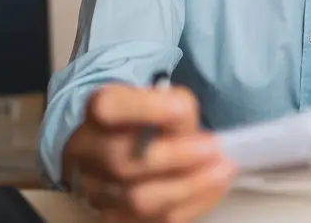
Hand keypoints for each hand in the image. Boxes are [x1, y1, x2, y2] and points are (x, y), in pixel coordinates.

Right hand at [63, 84, 235, 222]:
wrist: (125, 148)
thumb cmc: (149, 119)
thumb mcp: (161, 100)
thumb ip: (176, 108)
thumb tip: (199, 139)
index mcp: (98, 112)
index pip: (108, 106)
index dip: (146, 109)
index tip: (183, 110)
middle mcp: (88, 152)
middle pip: (122, 160)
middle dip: (177, 156)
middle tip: (214, 148)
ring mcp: (97, 190)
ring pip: (139, 199)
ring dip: (190, 185)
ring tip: (222, 170)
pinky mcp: (115, 218)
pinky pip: (156, 220)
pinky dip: (192, 203)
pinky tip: (214, 187)